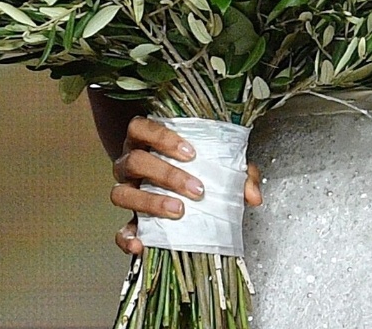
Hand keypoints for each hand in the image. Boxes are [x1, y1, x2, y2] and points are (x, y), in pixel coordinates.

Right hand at [111, 115, 263, 255]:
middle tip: (195, 189)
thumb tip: (252, 195)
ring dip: (150, 202)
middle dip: (166, 174)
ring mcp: (126, 191)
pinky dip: (127, 238)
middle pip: (135, 162)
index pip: (140, 129)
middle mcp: (130, 164)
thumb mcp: (216, 164)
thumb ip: (236, 173)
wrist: (180, 190)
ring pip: (121, 193)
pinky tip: (141, 244)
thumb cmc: (195, 169)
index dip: (161, 138)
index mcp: (146, 142)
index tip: (190, 152)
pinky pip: (119, 231)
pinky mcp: (128, 220)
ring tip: (178, 210)